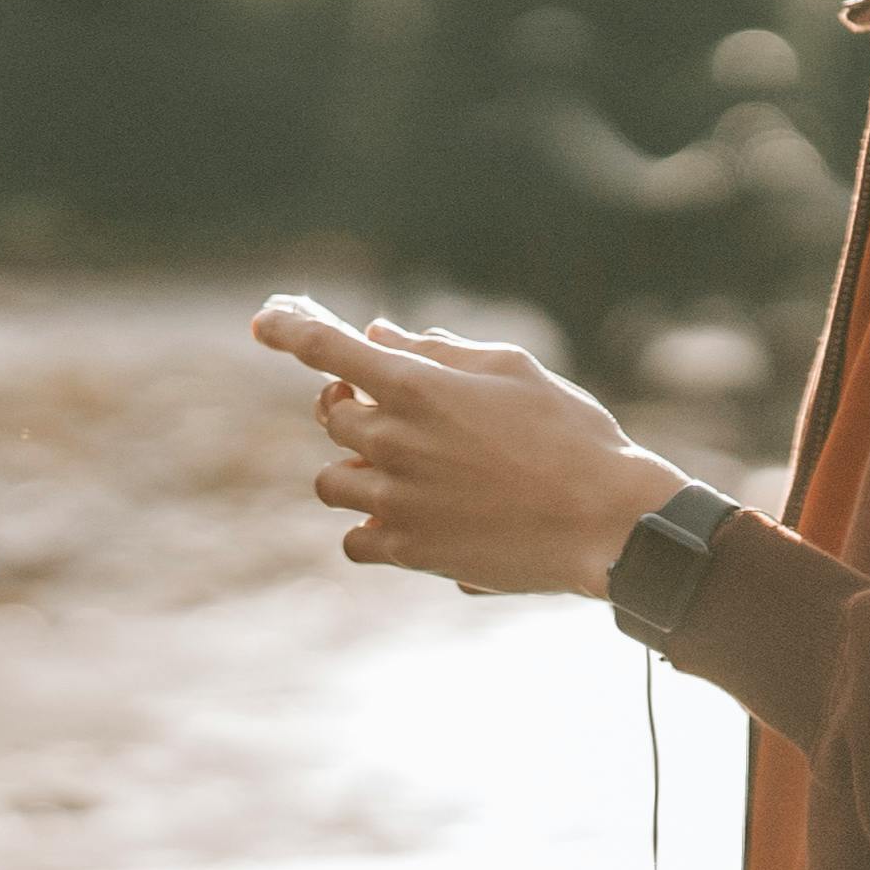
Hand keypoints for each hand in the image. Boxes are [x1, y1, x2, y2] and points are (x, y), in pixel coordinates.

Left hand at [252, 296, 687, 598]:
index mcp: (415, 385)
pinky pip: (355, 538)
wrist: (606, 522)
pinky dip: (369, 526)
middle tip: (390, 406)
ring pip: (333, 479)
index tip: (263, 319)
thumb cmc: (570, 434)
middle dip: (353, 403)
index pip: (325, 346)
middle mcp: (392, 441)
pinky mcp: (410, 551)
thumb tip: (383, 335)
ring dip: (358, 467)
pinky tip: (407, 517)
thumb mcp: (511, 368)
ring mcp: (396, 500)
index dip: (287, 326)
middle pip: (332, 415)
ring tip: (406, 468)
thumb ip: (438, 350)